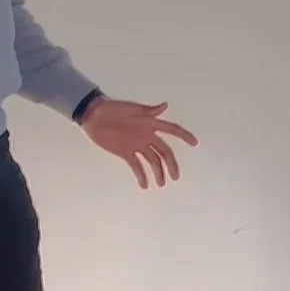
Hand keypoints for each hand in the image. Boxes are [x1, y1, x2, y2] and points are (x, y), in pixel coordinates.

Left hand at [81, 98, 199, 188]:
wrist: (95, 116)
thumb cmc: (115, 109)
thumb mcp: (133, 109)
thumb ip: (149, 111)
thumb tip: (165, 106)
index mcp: (151, 124)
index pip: (172, 130)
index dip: (184, 136)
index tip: (195, 144)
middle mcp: (147, 136)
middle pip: (164, 152)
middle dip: (171, 164)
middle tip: (175, 177)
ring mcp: (137, 145)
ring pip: (152, 161)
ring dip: (157, 172)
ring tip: (161, 184)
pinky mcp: (126, 152)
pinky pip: (136, 166)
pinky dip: (141, 175)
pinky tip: (144, 185)